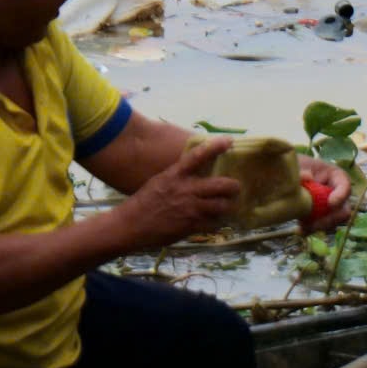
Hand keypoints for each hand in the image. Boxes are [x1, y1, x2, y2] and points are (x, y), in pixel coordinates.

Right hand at [123, 137, 241, 249]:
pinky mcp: (191, 226)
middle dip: (234, 186)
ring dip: (227, 206)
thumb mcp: (160, 180)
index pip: (198, 156)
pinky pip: (214, 223)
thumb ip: (179, 175)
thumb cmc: (144, 200)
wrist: (131, 224)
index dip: (216, 147)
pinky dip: (217, 221)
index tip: (229, 141)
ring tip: (228, 205)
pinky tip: (216, 220)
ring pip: (222, 206)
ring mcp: (190, 209)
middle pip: (222, 185)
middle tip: (235, 187)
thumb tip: (195, 168)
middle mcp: (186, 190)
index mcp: (176, 174)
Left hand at [297, 155, 354, 233]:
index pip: (345, 184)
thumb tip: (308, 177)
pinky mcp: (317, 215)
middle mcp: (335, 192)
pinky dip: (311, 229)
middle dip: (332, 218)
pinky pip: (320, 226)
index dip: (341, 195)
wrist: (283, 175)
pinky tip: (300, 230)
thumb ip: (301, 169)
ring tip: (305, 227)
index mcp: (334, 176)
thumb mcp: (297, 164)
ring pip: (333, 221)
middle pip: (343, 209)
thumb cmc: (294, 164)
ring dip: (320, 226)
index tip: (330, 203)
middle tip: (317, 223)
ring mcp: (327, 206)